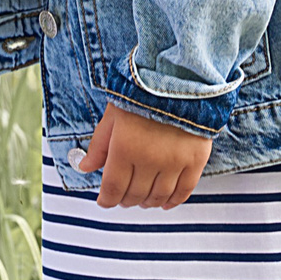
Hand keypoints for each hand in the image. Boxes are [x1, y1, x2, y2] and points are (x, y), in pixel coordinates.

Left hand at [73, 103, 213, 208]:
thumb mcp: (113, 114)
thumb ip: (99, 144)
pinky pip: (184, 190)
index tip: (104, 201)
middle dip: (125, 200)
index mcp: (125, 148)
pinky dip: (174, 201)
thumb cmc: (143, 93)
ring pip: (159, 196)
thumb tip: (85, 167)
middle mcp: (150, 160)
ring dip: (148, 202)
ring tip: (142, 200)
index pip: (113, 187)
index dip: (107, 199)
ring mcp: (175, 162)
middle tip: (122, 198)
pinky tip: (165, 203)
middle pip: (135, 194)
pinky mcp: (195, 160)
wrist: (181, 77)